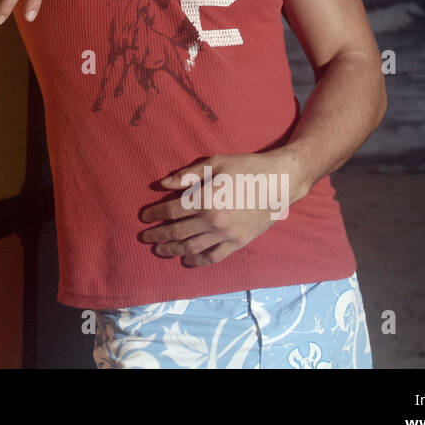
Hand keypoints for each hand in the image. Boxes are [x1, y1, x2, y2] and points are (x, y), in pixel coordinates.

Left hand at [137, 153, 291, 266]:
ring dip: (173, 250)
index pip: (171, 211)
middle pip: (177, 232)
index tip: (144, 217)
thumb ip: (188, 175)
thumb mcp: (215, 163)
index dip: (154, 214)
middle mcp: (213, 221)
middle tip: (145, 237)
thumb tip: (162, 184)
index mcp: (205, 199)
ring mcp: (226, 235)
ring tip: (160, 250)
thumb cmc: (246, 168)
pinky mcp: (238, 242)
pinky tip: (187, 259)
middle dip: (158, 235)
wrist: (279, 182)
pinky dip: (198, 260)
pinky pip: (214, 256)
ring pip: (192, 247)